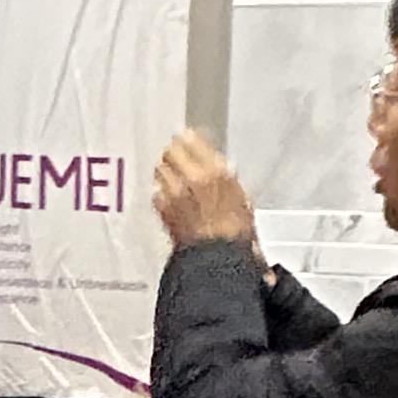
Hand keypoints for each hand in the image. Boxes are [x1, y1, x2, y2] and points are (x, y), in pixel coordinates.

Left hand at [156, 130, 256, 250]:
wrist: (217, 258)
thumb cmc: (235, 233)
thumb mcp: (241, 198)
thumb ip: (225, 178)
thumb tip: (218, 169)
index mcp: (215, 170)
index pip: (191, 139)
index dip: (188, 140)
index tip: (188, 140)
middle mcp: (191, 176)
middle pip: (170, 150)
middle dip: (174, 153)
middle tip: (178, 158)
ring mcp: (173, 192)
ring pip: (160, 169)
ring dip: (166, 172)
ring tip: (173, 179)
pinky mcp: (162, 208)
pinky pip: (156, 193)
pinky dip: (161, 194)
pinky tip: (170, 201)